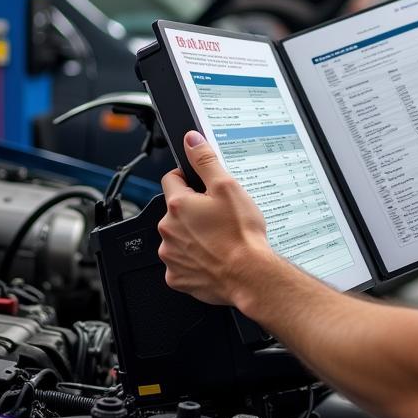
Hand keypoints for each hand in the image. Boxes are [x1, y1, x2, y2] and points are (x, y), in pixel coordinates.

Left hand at [158, 131, 275, 305]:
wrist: (249, 274)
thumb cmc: (241, 235)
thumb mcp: (228, 187)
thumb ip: (205, 161)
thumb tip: (191, 140)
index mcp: (178, 205)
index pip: (172, 179)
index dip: (188, 179)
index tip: (202, 187)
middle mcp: (168, 230)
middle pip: (176, 211)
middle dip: (193, 210)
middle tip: (219, 216)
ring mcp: (171, 255)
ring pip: (178, 237)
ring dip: (193, 236)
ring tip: (219, 238)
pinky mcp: (177, 277)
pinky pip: (182, 263)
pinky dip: (195, 260)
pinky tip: (213, 257)